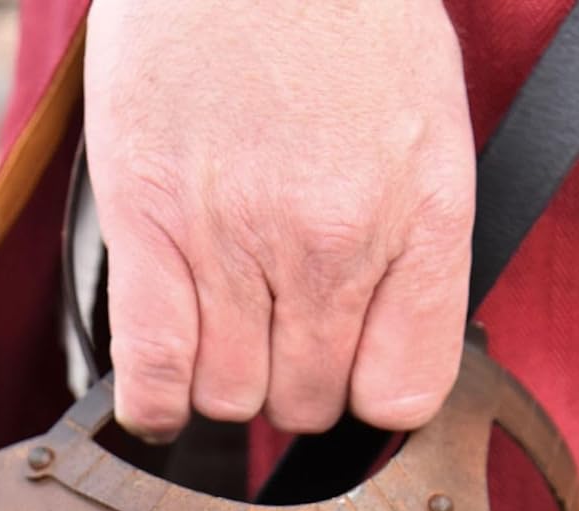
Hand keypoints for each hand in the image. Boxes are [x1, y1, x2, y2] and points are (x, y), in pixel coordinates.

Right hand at [84, 0, 474, 439]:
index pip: (403, 394)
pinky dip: (155, 404)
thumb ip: (416, 253)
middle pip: (306, 403)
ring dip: (223, 380)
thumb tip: (382, 363)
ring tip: (220, 322)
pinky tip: (163, 390)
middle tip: (274, 322)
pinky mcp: (150, 223)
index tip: (348, 369)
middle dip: (292, 379)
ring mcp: (237, 239)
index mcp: (417, 218)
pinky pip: (154, 376)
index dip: (368, 392)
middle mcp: (332, 241)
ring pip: (231, 400)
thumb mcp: (428, 131)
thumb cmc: (341, 18)